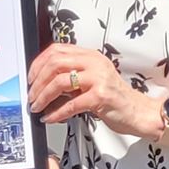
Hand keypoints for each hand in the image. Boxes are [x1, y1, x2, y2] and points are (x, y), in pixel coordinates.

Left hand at [29, 44, 162, 137]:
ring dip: (43, 96)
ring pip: (60, 82)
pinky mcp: (101, 96)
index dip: (39, 63)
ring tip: (37, 107)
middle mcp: (95, 63)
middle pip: (55, 63)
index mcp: (91, 56)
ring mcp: (99, 78)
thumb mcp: (92, 81)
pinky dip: (56, 113)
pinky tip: (50, 118)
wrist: (138, 112)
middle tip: (31, 94)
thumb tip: (41, 84)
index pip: (57, 50)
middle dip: (37, 81)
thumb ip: (72, 77)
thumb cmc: (114, 98)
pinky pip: (71, 104)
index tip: (30, 77)